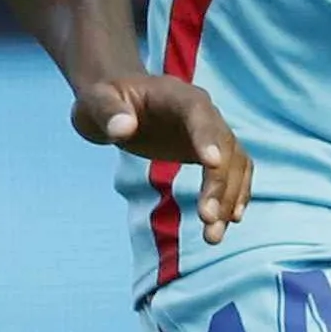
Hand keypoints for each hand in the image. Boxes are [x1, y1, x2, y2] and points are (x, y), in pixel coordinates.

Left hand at [76, 74, 249, 239]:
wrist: (117, 102)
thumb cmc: (105, 99)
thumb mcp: (96, 101)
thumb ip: (108, 112)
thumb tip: (123, 128)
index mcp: (179, 96)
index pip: (199, 114)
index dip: (208, 138)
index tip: (211, 164)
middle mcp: (203, 113)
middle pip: (224, 146)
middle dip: (219, 183)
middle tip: (207, 219)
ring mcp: (210, 133)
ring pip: (234, 164)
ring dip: (229, 198)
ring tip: (212, 235)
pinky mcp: (210, 152)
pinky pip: (232, 173)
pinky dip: (234, 196)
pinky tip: (228, 221)